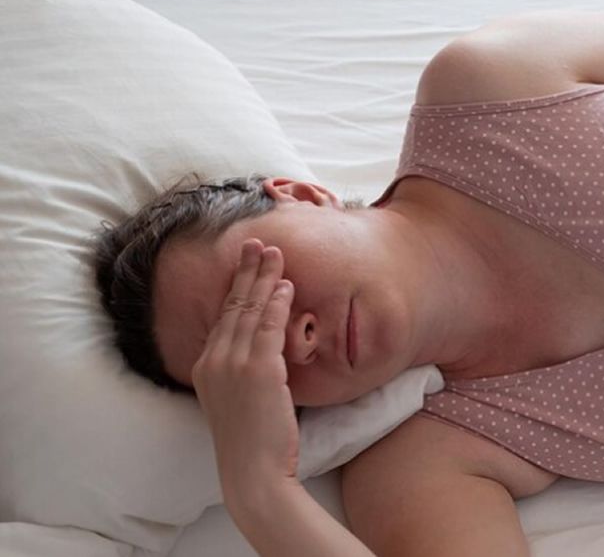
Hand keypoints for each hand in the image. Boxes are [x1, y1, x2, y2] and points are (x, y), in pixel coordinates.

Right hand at [192, 238, 299, 492]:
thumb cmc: (255, 442)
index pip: (222, 318)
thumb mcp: (242, 400)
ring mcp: (232, 364)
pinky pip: (267, 327)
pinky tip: (287, 286)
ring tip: (276, 253)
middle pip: (231, 306)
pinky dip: (277, 304)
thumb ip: (247, 372)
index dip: (235, 288)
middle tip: (258, 242)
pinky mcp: (256, 370)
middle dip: (246, 271)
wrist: (253, 473)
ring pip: (248, 310)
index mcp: (205, 368)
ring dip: (263, 278)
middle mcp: (213, 361)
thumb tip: (268, 349)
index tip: (246, 264)